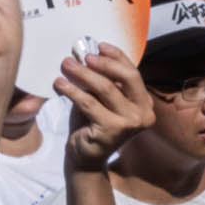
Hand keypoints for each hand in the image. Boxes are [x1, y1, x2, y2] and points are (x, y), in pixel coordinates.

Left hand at [54, 44, 157, 165]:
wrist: (85, 158)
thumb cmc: (92, 125)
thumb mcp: (100, 100)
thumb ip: (101, 81)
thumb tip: (86, 54)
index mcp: (145, 103)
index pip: (133, 73)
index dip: (117, 57)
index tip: (99, 46)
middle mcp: (144, 113)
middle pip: (127, 77)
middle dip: (103, 63)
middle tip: (82, 56)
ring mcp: (131, 123)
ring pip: (106, 88)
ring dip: (83, 74)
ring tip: (66, 65)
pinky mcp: (113, 130)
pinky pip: (90, 103)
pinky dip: (73, 91)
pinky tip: (60, 84)